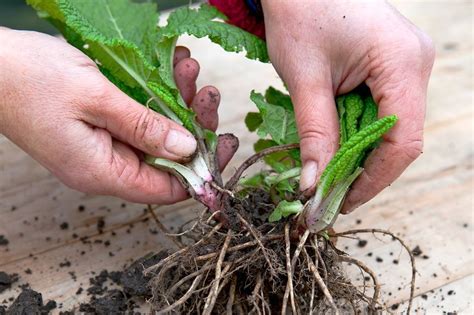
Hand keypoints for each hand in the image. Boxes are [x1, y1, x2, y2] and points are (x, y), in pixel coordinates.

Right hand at [0, 28, 236, 203]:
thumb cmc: (30, 80)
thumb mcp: (97, 100)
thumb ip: (145, 128)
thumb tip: (187, 150)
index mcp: (103, 172)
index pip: (166, 189)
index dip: (200, 170)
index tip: (223, 143)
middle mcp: (106, 165)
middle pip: (167, 159)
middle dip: (194, 125)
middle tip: (208, 95)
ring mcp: (103, 144)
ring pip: (157, 133)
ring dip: (178, 102)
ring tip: (190, 70)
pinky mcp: (101, 123)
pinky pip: (140, 116)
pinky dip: (158, 93)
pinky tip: (171, 68)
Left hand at [261, 0, 434, 212]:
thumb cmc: (299, 13)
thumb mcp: (304, 78)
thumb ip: (314, 133)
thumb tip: (315, 185)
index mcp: (402, 62)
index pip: (402, 140)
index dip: (373, 179)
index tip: (341, 201)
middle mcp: (416, 63)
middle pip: (399, 137)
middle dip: (362, 169)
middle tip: (329, 192)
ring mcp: (407, 63)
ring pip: (390, 127)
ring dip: (358, 152)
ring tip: (327, 172)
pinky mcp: (392, 65)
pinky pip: (382, 110)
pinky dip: (357, 132)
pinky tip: (335, 143)